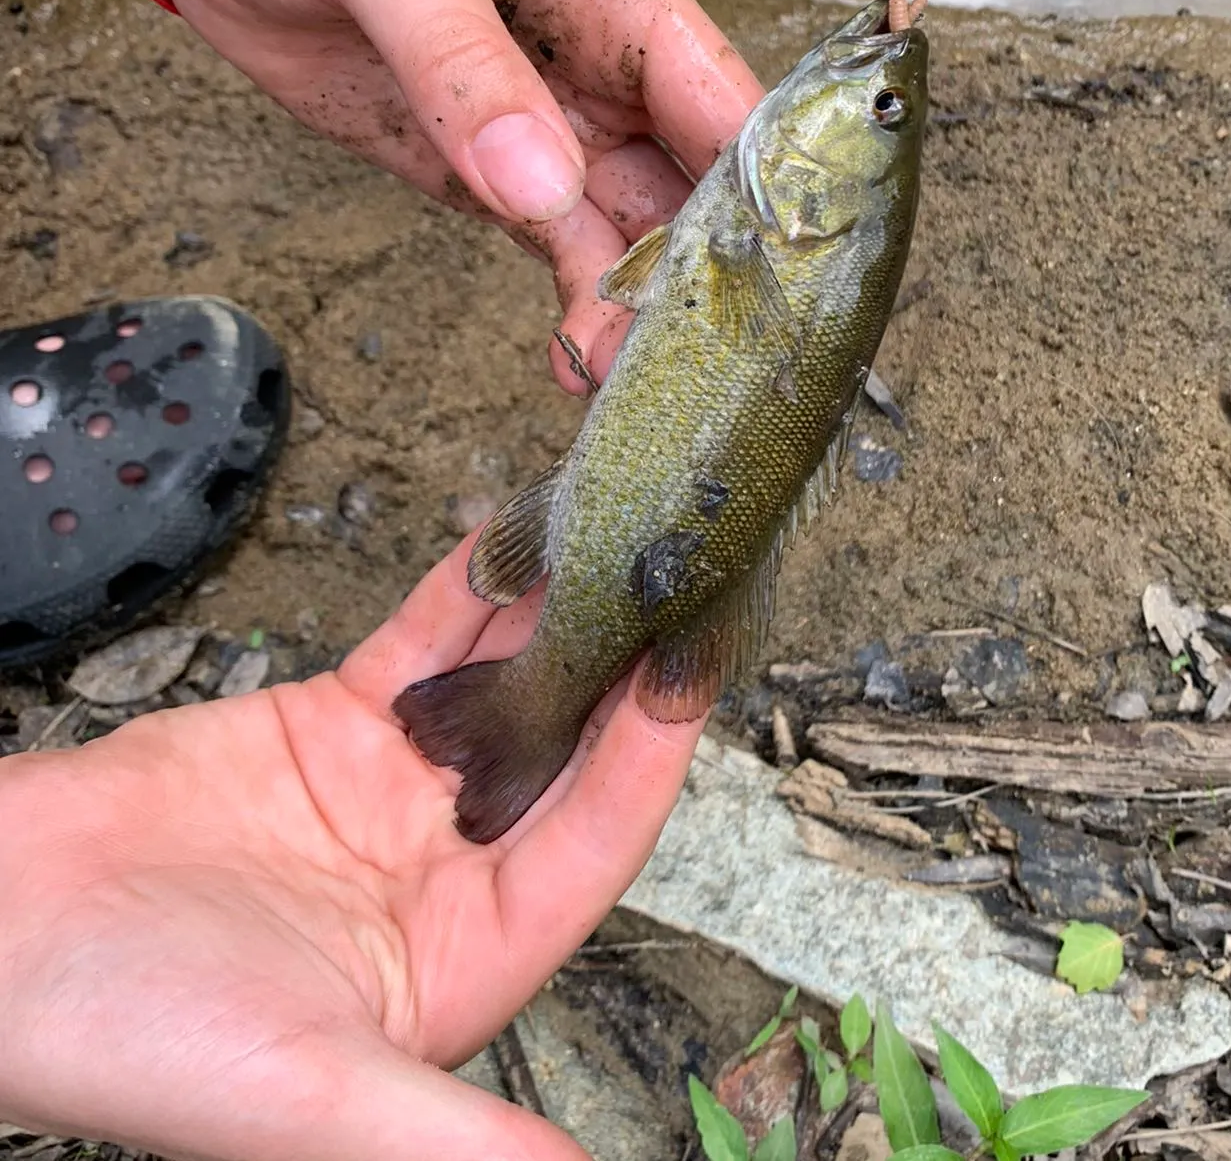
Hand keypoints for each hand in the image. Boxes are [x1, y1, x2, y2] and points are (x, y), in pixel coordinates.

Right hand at [0, 537, 706, 1160]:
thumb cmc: (133, 1039)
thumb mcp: (313, 1097)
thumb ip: (454, 1141)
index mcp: (468, 958)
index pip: (591, 843)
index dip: (645, 758)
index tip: (686, 673)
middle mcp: (449, 871)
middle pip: (562, 754)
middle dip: (616, 673)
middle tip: (669, 581)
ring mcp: (397, 791)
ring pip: (503, 687)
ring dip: (554, 619)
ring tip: (614, 541)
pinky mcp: (339, 728)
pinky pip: (424, 645)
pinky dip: (468, 593)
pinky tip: (515, 541)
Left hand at [133, 0, 763, 390]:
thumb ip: (461, 60)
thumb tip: (541, 186)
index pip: (726, 101)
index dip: (765, 192)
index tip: (780, 289)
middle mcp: (611, 64)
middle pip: (700, 186)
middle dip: (706, 272)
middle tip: (699, 363)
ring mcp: (559, 128)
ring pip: (637, 234)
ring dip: (637, 306)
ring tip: (615, 375)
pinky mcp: (499, 179)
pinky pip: (566, 252)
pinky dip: (581, 308)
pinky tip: (576, 365)